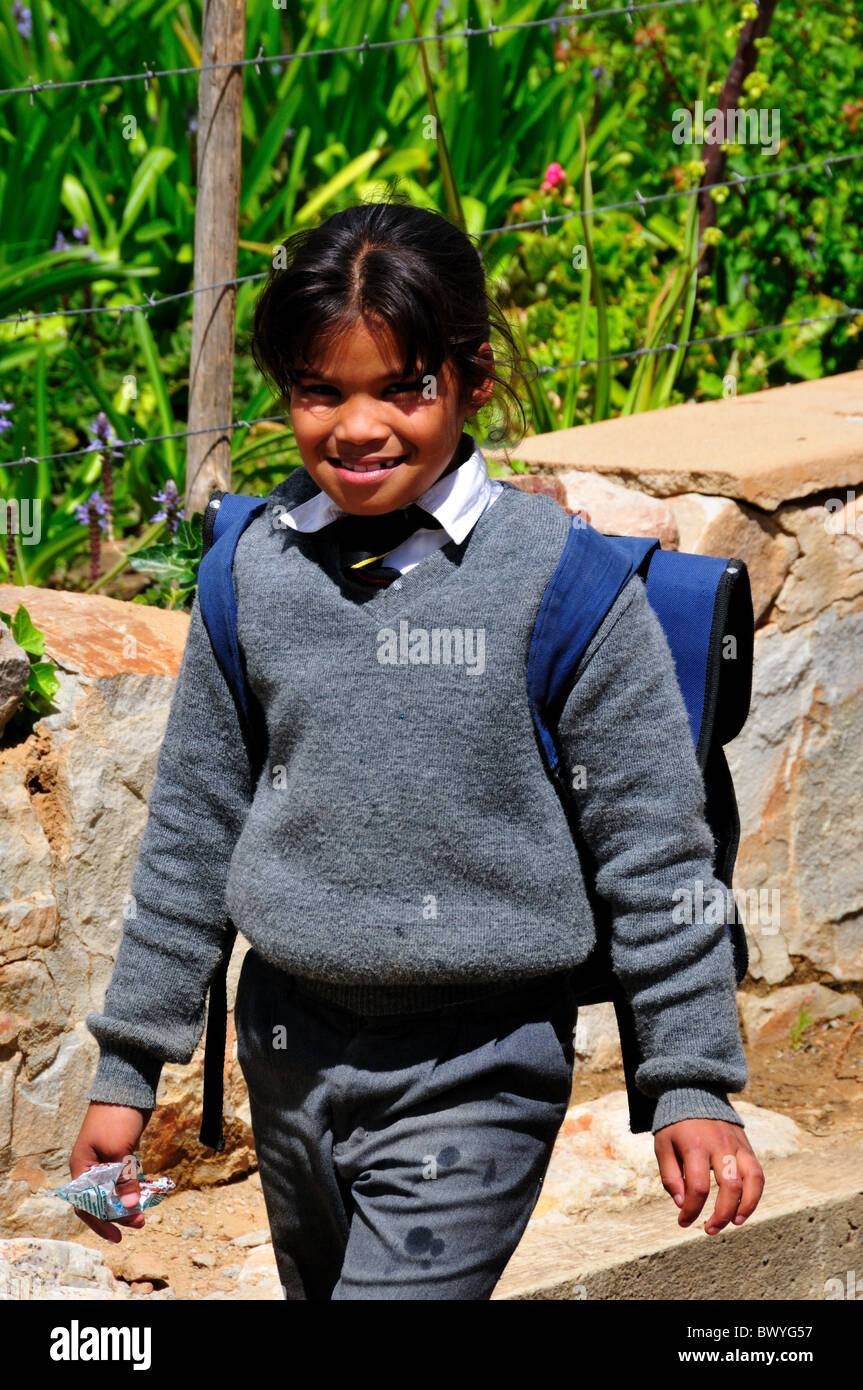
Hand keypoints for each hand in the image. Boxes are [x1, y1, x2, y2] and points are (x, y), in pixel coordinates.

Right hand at [68, 1101, 151, 1243]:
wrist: (128, 1086)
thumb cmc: (117, 1117)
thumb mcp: (120, 1150)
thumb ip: (124, 1180)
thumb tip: (131, 1208)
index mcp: (81, 1167)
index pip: (86, 1204)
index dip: (100, 1222)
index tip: (118, 1235)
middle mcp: (90, 1167)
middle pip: (100, 1201)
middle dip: (118, 1215)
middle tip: (141, 1223)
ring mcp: (105, 1161)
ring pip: (113, 1192)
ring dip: (127, 1204)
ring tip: (145, 1215)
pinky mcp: (119, 1154)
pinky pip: (123, 1180)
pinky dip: (132, 1189)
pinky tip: (145, 1196)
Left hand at [654, 1118, 763, 1234]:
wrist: (694, 1093)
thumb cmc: (675, 1126)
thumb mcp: (663, 1146)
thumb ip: (670, 1176)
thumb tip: (683, 1204)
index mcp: (695, 1145)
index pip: (698, 1187)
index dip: (691, 1210)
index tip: (683, 1222)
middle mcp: (720, 1145)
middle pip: (729, 1187)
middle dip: (721, 1215)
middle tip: (710, 1229)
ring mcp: (737, 1144)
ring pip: (752, 1180)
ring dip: (746, 1206)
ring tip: (735, 1223)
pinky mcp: (746, 1146)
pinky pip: (758, 1173)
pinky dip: (755, 1194)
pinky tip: (745, 1208)